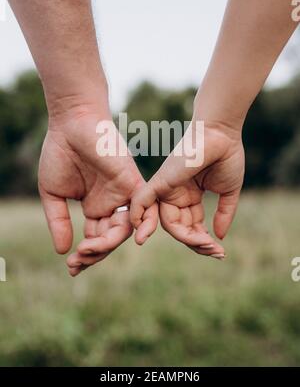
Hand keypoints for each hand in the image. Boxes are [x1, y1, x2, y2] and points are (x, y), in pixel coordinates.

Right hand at [38, 107, 157, 275]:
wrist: (71, 124)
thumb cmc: (59, 153)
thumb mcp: (53, 194)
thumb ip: (58, 221)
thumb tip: (62, 251)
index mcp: (94, 207)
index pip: (95, 238)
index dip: (86, 255)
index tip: (71, 267)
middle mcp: (111, 204)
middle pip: (110, 239)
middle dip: (95, 253)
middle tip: (78, 261)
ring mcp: (123, 194)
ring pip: (124, 229)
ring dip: (108, 244)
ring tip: (89, 250)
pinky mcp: (132, 181)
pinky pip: (143, 207)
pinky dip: (142, 223)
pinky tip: (133, 239)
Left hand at [130, 119, 244, 258]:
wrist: (222, 135)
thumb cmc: (227, 157)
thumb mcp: (227, 192)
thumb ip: (223, 214)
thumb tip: (220, 237)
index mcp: (190, 196)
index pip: (191, 226)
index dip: (202, 240)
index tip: (219, 250)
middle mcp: (176, 194)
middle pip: (179, 228)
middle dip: (196, 242)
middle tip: (215, 251)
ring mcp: (167, 188)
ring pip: (166, 222)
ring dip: (185, 238)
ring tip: (204, 245)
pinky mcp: (160, 181)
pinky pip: (142, 201)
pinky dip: (138, 217)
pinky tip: (142, 238)